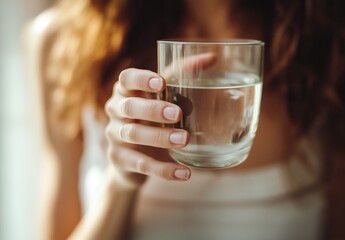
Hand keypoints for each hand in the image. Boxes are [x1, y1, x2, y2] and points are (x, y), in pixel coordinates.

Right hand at [104, 68, 190, 187]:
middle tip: (177, 113)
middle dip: (152, 110)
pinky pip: (141, 165)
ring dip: (159, 137)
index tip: (160, 82)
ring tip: (184, 140)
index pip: (126, 79)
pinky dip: (163, 170)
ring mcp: (115, 136)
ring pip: (133, 135)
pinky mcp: (119, 159)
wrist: (132, 157)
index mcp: (126, 91)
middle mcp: (116, 111)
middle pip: (128, 107)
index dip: (140, 79)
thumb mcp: (163, 96)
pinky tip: (184, 173)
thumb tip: (212, 58)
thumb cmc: (151, 117)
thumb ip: (181, 75)